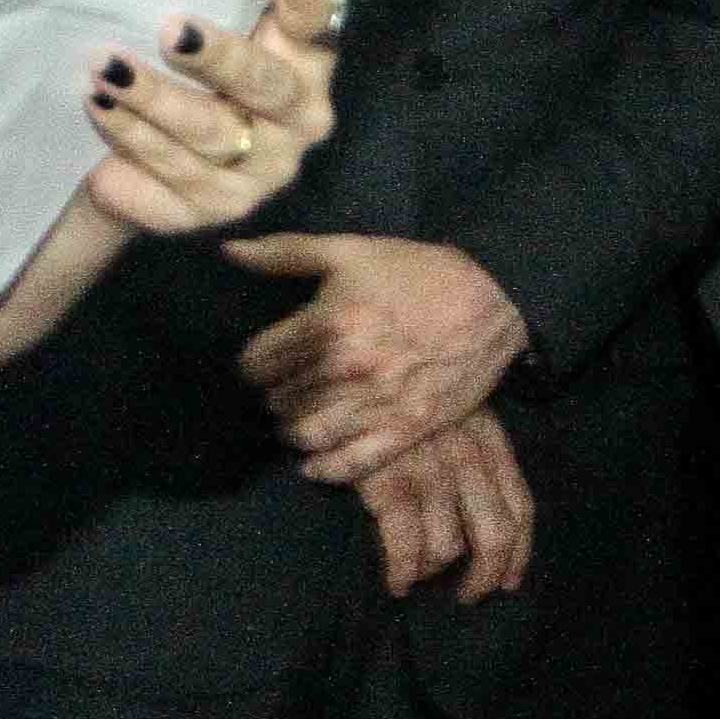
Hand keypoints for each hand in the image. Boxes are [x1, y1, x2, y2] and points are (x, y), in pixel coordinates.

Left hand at [81, 0, 340, 234]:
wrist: (151, 170)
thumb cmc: (191, 78)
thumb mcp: (208, 36)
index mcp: (306, 63)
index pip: (314, 17)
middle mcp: (298, 121)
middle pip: (264, 86)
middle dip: (217, 58)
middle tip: (170, 30)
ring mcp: (261, 173)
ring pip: (209, 135)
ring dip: (152, 103)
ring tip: (103, 72)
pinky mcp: (216, 213)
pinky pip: (171, 181)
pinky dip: (131, 148)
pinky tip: (100, 119)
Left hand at [223, 230, 528, 480]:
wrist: (491, 297)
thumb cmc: (413, 271)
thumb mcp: (346, 250)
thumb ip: (283, 253)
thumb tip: (229, 252)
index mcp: (327, 322)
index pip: (258, 362)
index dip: (253, 365)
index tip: (261, 364)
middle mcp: (347, 367)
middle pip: (280, 399)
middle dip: (273, 396)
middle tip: (280, 393)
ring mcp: (378, 402)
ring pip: (307, 434)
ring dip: (293, 431)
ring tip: (296, 421)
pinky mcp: (408, 429)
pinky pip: (352, 463)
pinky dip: (325, 469)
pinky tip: (314, 462)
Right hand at [350, 407, 530, 600]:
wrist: (347, 366)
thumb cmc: (397, 388)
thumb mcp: (449, 404)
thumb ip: (472, 445)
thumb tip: (481, 505)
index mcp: (487, 436)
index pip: (521, 507)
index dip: (519, 553)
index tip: (508, 580)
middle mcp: (466, 456)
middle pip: (494, 535)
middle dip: (484, 576)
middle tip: (468, 595)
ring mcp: (428, 471)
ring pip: (448, 547)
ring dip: (433, 571)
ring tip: (418, 577)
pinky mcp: (388, 482)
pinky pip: (406, 547)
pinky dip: (404, 573)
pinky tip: (396, 582)